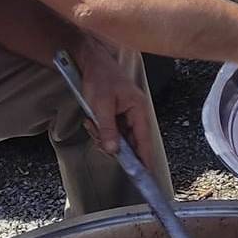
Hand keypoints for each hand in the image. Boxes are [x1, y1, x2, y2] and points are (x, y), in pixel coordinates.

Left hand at [77, 40, 157, 166]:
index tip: (146, 175)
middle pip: (131, 142)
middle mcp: (136, 113)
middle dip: (113, 145)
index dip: (145, 159)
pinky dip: (100, 130)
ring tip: (92, 121)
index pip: (145, 140)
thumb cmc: (100, 78)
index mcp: (139, 109)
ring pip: (119, 138)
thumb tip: (114, 150)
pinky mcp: (117, 114)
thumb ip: (108, 129)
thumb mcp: (101, 106)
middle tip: (99, 138)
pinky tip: (92, 120)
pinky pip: (111, 131)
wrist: (91, 61)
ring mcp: (126, 114)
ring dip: (103, 136)